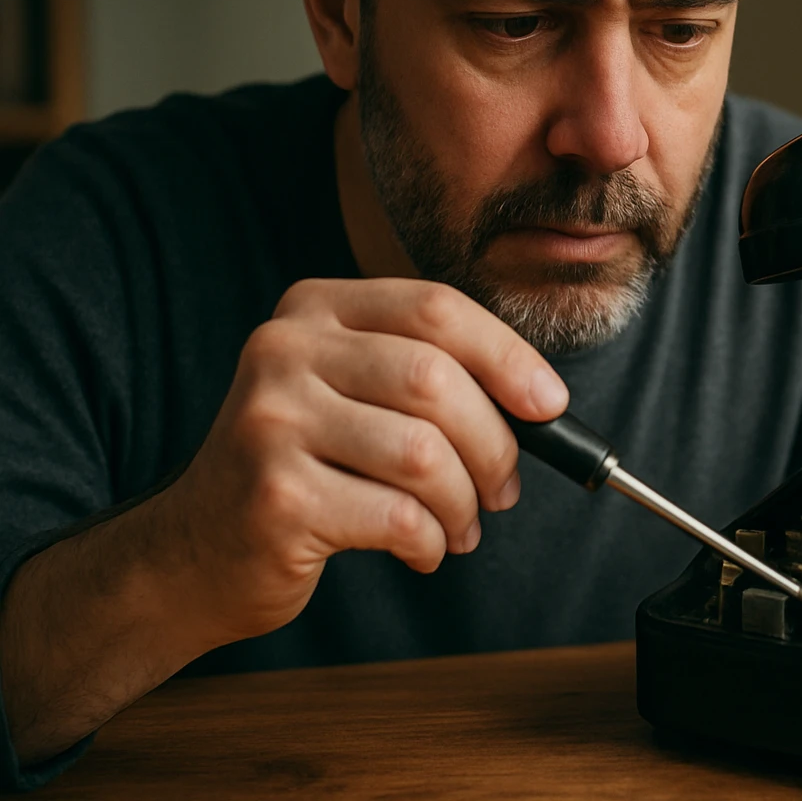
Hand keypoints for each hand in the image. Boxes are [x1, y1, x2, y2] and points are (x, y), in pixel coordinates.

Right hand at [160, 277, 568, 645]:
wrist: (195, 550)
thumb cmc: (305, 466)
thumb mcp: (353, 392)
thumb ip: (431, 375)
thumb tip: (542, 402)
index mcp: (313, 308)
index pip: (436, 309)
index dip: (508, 357)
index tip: (549, 405)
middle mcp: (283, 350)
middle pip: (436, 381)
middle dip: (494, 445)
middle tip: (502, 488)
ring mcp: (271, 422)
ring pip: (424, 454)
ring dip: (464, 503)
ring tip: (460, 525)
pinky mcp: (276, 496)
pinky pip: (398, 516)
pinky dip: (430, 540)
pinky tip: (420, 549)